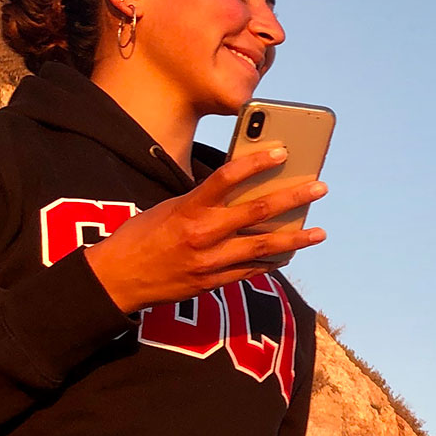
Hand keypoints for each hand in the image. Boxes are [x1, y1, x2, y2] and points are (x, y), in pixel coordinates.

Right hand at [85, 148, 327, 312]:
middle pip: (258, 212)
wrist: (116, 281)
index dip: (258, 163)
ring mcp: (211, 261)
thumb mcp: (167, 208)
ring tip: (320, 231)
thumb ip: (201, 199)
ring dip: (295, 238)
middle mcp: (203, 234)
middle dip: (293, 198)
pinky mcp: (213, 283)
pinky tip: (290, 253)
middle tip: (319, 188)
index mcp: (189, 208)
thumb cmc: (140, 237)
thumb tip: (236, 186)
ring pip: (263, 246)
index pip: (229, 178)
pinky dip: (273, 260)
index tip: (283, 152)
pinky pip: (251, 270)